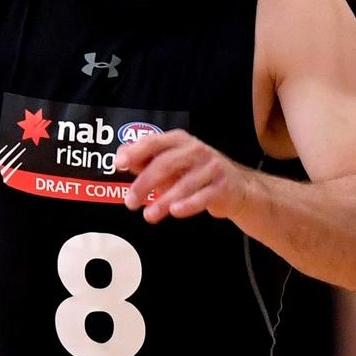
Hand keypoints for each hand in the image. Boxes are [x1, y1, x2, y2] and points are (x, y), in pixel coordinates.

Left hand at [114, 129, 249, 223]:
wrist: (236, 186)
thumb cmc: (196, 173)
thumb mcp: (171, 162)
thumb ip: (145, 159)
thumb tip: (121, 157)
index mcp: (179, 140)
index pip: (154, 142)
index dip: (135, 152)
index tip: (119, 164)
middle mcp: (196, 149)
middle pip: (166, 163)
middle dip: (145, 183)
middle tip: (130, 202)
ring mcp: (211, 167)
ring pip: (184, 183)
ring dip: (163, 201)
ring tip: (149, 215)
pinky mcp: (223, 186)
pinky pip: (203, 196)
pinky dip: (188, 205)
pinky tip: (175, 212)